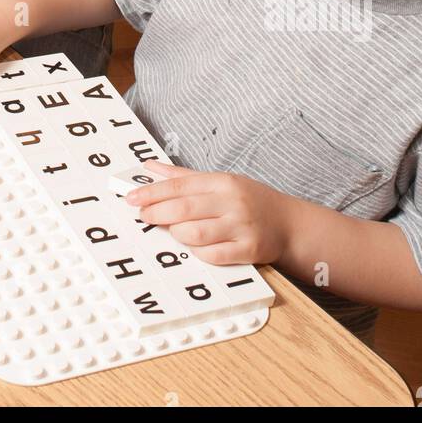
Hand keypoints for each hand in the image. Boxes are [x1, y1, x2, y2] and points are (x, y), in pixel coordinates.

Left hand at [125, 162, 293, 264]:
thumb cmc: (250, 201)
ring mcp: (241, 226)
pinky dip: (199, 253)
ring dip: (178, 234)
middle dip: (157, 213)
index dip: (152, 192)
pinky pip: (214, 254)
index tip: (132, 198)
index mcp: (222, 182)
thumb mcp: (220, 181)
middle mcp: (231, 202)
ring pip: (196, 233)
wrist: (289, 223)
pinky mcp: (249, 249)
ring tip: (174, 232)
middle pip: (184, 208)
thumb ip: (184, 177)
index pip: (179, 185)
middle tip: (143, 217)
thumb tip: (150, 167)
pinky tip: (195, 248)